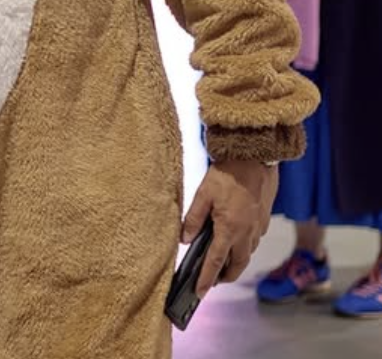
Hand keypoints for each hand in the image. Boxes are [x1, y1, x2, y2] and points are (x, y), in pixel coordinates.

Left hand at [181, 159, 278, 294]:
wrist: (256, 159)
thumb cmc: (227, 175)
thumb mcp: (203, 195)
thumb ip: (193, 218)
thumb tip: (185, 239)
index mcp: (230, 229)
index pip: (216, 262)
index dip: (207, 278)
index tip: (200, 292)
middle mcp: (247, 233)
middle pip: (237, 264)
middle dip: (225, 276)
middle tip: (213, 281)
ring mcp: (259, 228)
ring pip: (247, 254)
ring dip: (236, 263)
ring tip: (222, 263)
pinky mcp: (265, 220)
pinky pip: (254, 241)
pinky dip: (244, 248)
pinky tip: (235, 241)